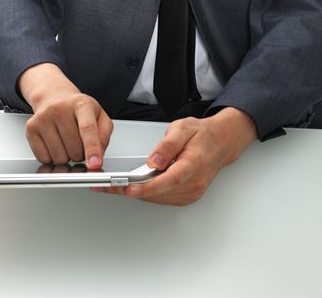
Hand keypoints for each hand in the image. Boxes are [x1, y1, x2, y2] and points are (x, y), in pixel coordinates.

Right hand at [19, 63, 112, 168]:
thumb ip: (104, 136)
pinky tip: (56, 144)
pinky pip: (44, 158)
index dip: (92, 149)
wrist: (55, 98)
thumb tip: (98, 156)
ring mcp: (43, 117)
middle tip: (80, 142)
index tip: (95, 165)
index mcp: (82, 104)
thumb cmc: (79, 111)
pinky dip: (52, 158)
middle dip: (81, 154)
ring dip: (67, 157)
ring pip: (59, 157)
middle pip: (74, 148)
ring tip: (68, 142)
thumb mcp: (99, 117)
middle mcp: (60, 108)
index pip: (88, 129)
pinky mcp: (31, 128)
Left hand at [93, 108, 256, 205]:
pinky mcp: (188, 195)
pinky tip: (134, 187)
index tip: (130, 189)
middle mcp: (194, 183)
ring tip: (113, 187)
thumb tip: (154, 160)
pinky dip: (147, 194)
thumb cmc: (202, 135)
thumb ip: (168, 145)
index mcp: (194, 164)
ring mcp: (192, 192)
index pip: (169, 180)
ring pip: (158, 198)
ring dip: (136, 193)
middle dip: (130, 190)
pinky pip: (163, 198)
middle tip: (107, 186)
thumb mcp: (183, 129)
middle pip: (159, 192)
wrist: (220, 143)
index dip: (148, 187)